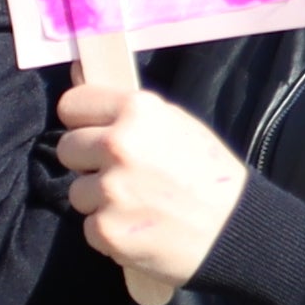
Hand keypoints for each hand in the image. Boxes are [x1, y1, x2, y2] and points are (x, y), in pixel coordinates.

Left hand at [57, 73, 246, 291]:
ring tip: (137, 205)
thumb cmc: (210, 177)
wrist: (236, 233)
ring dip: (100, 200)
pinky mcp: (106, 230)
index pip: (72, 105)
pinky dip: (110, 231)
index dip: (82, 121)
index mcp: (138, 111)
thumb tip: (77, 71)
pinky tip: (140, 229)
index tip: (93, 133)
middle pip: (67, 148)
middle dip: (89, 162)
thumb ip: (127, 108)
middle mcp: (119, 145)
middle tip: (123, 175)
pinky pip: (89, 226)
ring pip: (77, 191)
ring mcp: (110, 189)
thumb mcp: (177, 124)